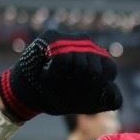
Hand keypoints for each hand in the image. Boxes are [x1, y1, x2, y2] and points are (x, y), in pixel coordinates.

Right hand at [0, 30, 122, 121]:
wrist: (28, 95)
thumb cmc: (60, 97)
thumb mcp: (89, 104)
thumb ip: (108, 99)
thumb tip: (111, 87)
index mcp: (99, 60)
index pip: (109, 70)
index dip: (97, 87)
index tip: (83, 95)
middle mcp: (87, 45)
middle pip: (95, 70)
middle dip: (80, 87)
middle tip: (66, 89)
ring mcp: (71, 39)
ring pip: (81, 65)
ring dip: (67, 81)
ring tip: (56, 81)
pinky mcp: (52, 36)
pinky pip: (64, 59)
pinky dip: (55, 74)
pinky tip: (47, 74)